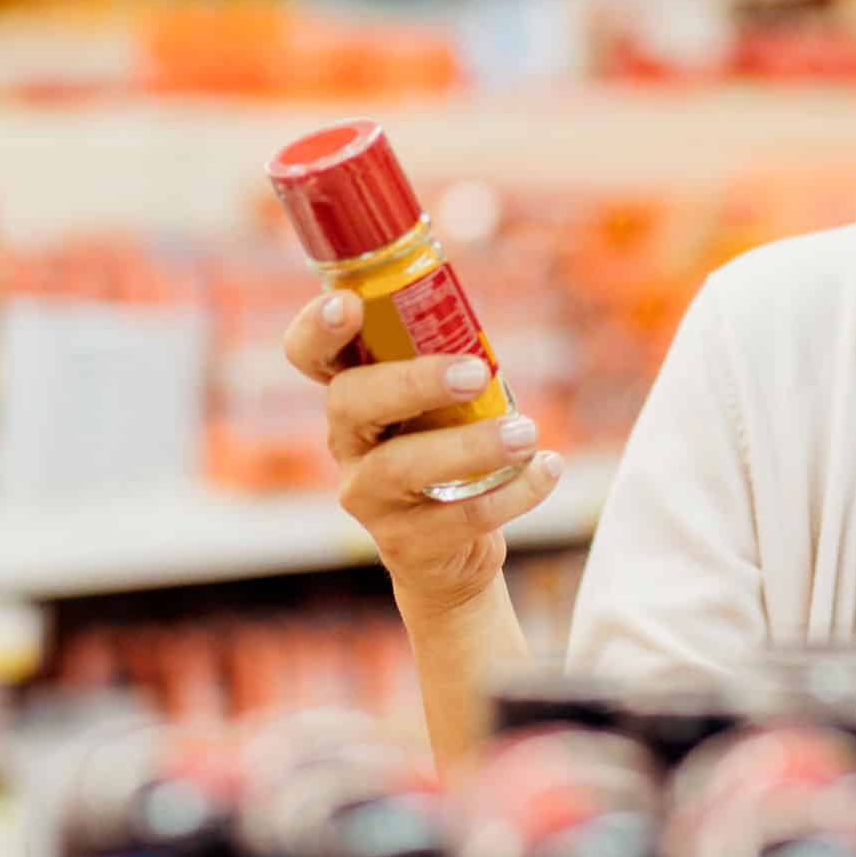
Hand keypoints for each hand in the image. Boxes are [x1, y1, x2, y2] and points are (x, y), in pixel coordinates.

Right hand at [283, 289, 564, 616]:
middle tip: (475, 374)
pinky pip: (457, 516)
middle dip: (412, 382)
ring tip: (525, 433)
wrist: (451, 551)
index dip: (316, 327)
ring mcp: (368, 495)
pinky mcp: (404, 541)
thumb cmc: (448, 450)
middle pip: (350, 401)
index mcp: (353, 392)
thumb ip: (447, 359)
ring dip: (470, 446)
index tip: (349, 305)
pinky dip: (512, 491)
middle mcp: (347, 441)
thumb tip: (480, 317)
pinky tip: (546, 468)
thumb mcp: (442, 402)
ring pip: (400, 466)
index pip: (309, 353)